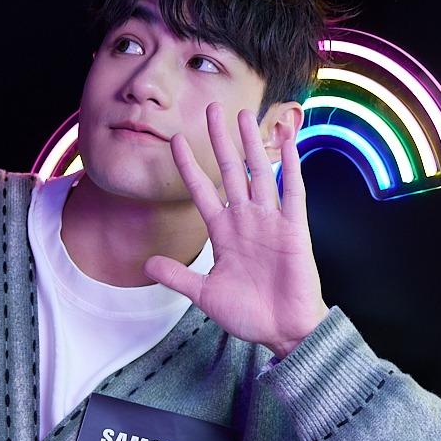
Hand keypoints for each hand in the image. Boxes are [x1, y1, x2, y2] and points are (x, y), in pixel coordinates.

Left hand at [145, 102, 328, 357]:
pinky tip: (286, 139)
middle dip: (220, 141)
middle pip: (230, 171)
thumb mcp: (204, 295)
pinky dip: (290, 163)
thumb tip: (146, 265)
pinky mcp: (294, 227)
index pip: (202, 191)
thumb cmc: (249, 314)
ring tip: (244, 114)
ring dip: (251, 144)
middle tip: (211, 109)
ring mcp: (271, 220)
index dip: (189, 166)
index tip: (174, 141)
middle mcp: (246, 220)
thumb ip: (178, 277)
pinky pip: (292, 189)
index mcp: (224, 233)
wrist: (284, 331)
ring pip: (259, 172)